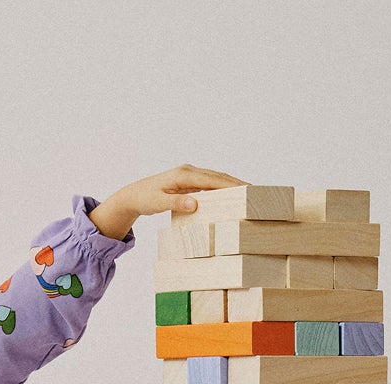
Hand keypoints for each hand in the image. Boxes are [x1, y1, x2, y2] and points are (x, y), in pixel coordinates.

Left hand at [89, 165, 246, 239]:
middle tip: (255, 191)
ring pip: (215, 179)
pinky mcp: (189, 182)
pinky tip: (231, 196)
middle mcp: (189, 171)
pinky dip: (222, 189)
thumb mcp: (159, 203)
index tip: (246, 189)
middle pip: (218, 176)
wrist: (135, 195)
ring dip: (231, 185)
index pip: (212, 179)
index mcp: (184, 174)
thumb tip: (195, 204)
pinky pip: (209, 184)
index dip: (230, 184)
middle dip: (236, 183)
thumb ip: (176, 203)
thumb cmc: (146, 198)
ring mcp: (189, 176)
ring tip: (248, 193)